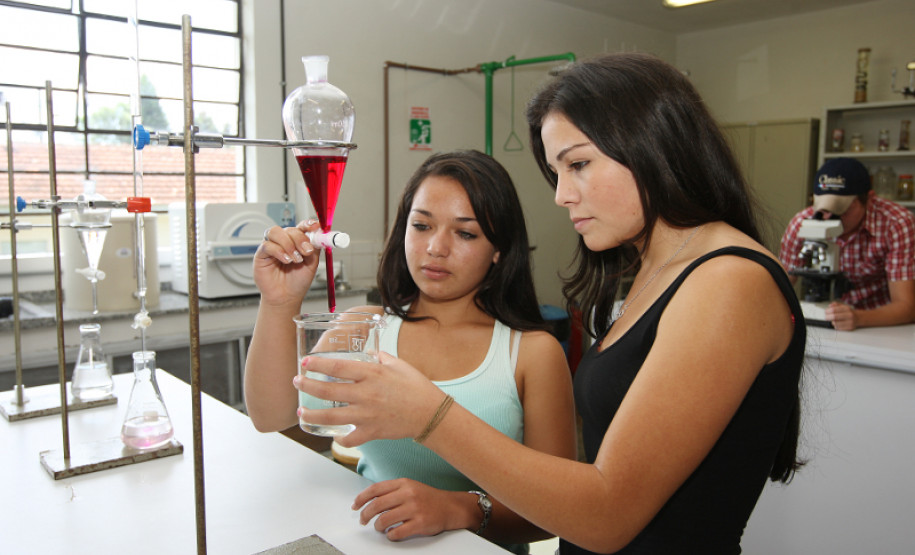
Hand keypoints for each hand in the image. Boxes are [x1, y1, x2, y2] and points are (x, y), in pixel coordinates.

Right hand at [254, 219, 321, 305]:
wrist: (287, 297)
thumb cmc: (297, 282)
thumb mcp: (312, 264)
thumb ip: (315, 248)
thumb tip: (320, 233)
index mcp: (297, 242)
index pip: (301, 226)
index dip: (307, 224)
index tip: (315, 226)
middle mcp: (284, 241)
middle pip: (290, 229)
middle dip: (300, 239)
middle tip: (306, 252)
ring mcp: (272, 246)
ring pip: (276, 232)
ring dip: (288, 243)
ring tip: (295, 259)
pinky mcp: (261, 254)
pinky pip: (267, 245)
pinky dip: (278, 251)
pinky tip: (286, 260)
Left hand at [294, 351, 443, 446]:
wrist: (431, 413)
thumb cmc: (417, 387)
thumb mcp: (399, 364)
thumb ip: (381, 357)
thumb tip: (369, 353)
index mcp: (372, 373)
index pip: (337, 366)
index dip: (318, 364)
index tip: (305, 363)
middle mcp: (365, 393)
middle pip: (327, 390)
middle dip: (307, 386)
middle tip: (298, 382)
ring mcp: (367, 414)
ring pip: (331, 416)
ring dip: (312, 414)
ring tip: (302, 412)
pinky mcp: (371, 431)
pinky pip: (349, 438)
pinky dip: (339, 438)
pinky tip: (333, 434)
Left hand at [352, 479, 474, 540]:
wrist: (451, 507)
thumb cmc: (428, 498)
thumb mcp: (410, 487)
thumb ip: (392, 491)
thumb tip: (369, 500)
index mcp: (403, 483)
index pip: (375, 489)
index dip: (361, 498)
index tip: (355, 506)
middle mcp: (408, 494)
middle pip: (377, 505)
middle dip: (365, 515)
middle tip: (363, 520)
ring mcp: (414, 509)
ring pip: (385, 520)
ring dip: (378, 526)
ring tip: (379, 528)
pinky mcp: (420, 523)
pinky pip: (397, 532)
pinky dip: (390, 535)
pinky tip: (392, 534)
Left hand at [825, 301, 858, 330]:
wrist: (859, 318)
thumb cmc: (849, 312)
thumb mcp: (843, 306)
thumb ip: (836, 305)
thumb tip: (830, 306)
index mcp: (847, 308)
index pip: (834, 310)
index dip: (827, 311)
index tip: (826, 312)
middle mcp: (849, 315)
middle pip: (834, 317)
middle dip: (828, 317)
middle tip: (826, 317)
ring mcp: (850, 322)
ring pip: (835, 323)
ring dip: (832, 322)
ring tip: (833, 320)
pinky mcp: (849, 328)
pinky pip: (838, 328)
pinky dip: (835, 326)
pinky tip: (837, 323)